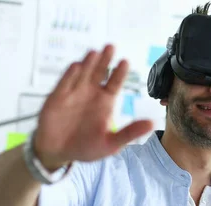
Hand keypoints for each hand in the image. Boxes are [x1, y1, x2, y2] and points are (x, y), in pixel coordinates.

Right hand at [34, 44, 152, 169]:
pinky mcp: (57, 98)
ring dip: (88, 63)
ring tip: (95, 52)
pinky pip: (64, 84)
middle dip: (105, 60)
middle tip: (111, 47)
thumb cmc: (87, 148)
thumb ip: (130, 132)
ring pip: (83, 74)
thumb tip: (152, 123)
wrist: (59, 152)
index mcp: (105, 102)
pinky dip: (70, 75)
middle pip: (100, 72)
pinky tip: (77, 67)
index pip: (115, 83)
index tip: (125, 62)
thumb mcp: (112, 143)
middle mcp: (91, 93)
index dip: (120, 73)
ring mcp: (74, 93)